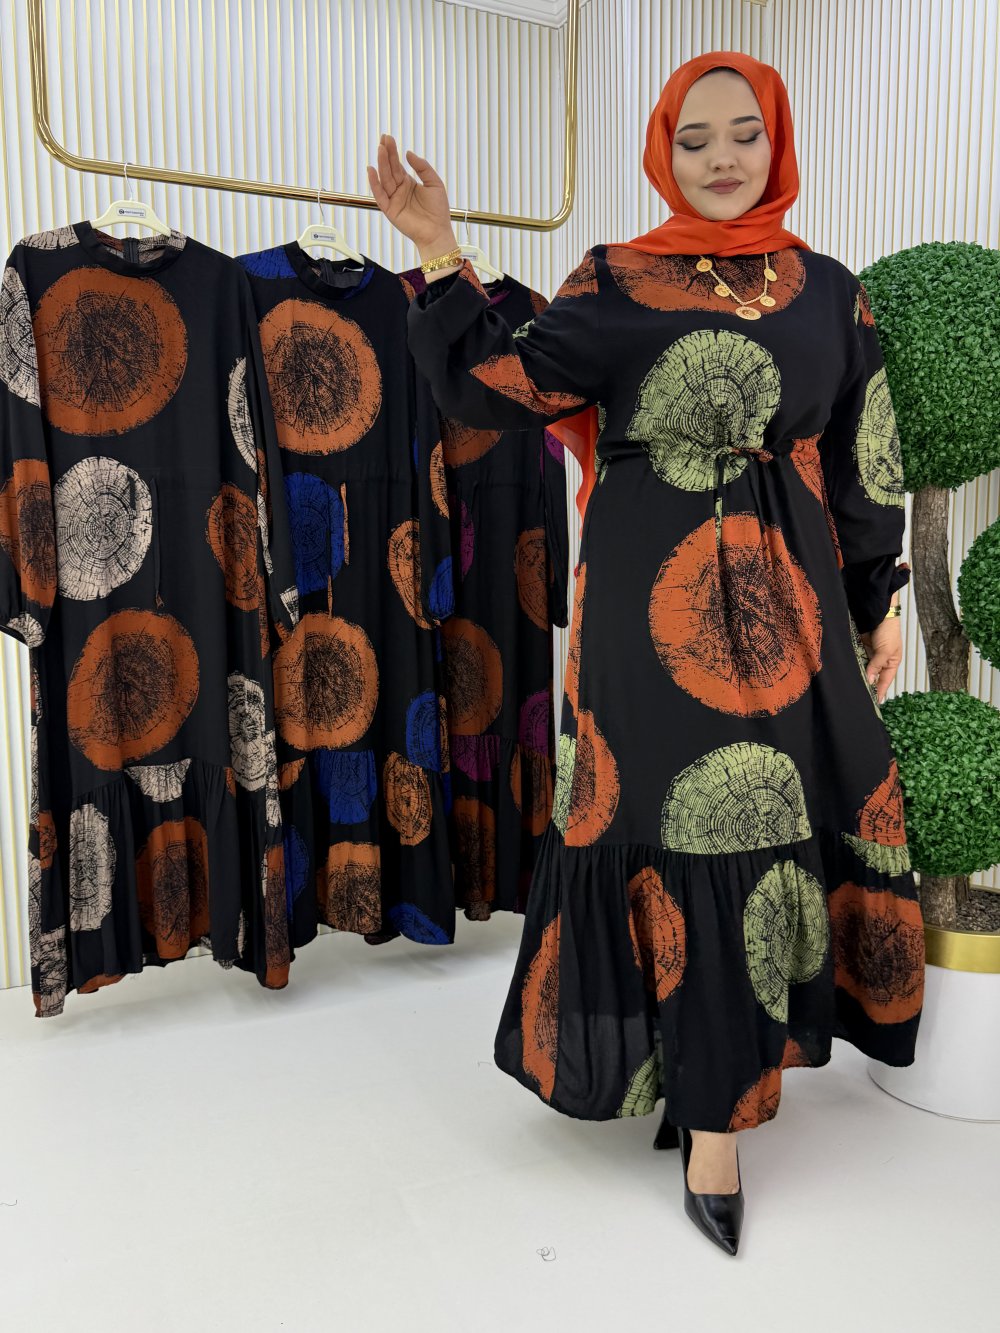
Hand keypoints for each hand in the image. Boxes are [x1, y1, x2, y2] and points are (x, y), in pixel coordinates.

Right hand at [367, 134, 457, 256]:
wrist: (437, 232)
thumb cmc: (438, 210)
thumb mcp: (434, 183)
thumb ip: (422, 167)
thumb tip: (408, 153)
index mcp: (409, 183)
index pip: (397, 165)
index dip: (393, 152)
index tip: (388, 138)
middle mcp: (399, 190)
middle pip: (390, 169)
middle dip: (386, 154)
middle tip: (383, 139)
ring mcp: (393, 199)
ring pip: (385, 179)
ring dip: (381, 164)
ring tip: (380, 149)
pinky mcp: (390, 210)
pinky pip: (379, 195)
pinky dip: (374, 183)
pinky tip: (371, 170)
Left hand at [859, 611, 902, 704]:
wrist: (878, 612)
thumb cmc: (889, 630)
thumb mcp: (885, 651)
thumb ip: (876, 666)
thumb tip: (869, 680)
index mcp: (891, 662)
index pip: (885, 681)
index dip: (880, 690)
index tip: (874, 702)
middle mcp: (881, 660)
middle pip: (873, 676)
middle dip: (867, 684)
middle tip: (859, 695)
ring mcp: (870, 654)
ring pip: (863, 669)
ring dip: (858, 674)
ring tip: (851, 686)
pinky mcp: (860, 648)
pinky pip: (856, 659)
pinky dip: (852, 665)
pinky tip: (847, 672)